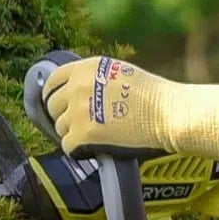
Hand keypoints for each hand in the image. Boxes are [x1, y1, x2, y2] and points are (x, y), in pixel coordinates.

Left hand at [40, 56, 218, 159]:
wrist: (166, 113)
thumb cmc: (153, 95)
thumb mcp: (119, 71)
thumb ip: (96, 79)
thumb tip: (82, 92)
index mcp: (85, 68)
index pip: (53, 81)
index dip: (54, 95)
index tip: (59, 105)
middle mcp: (77, 86)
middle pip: (53, 106)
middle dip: (64, 117)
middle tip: (79, 126)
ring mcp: (77, 111)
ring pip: (60, 128)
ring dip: (72, 135)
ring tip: (92, 139)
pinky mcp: (83, 135)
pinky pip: (68, 147)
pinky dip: (78, 151)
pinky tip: (92, 150)